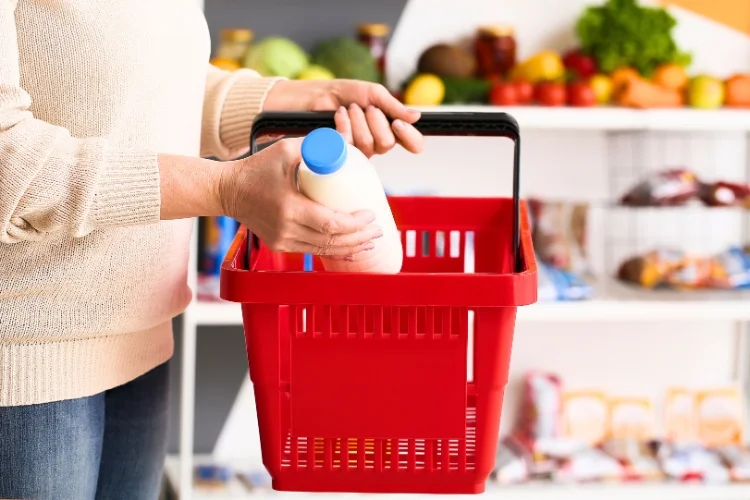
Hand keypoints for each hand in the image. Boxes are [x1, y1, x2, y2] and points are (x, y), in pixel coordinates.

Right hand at [219, 137, 381, 257]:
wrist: (228, 190)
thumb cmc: (256, 168)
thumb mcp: (286, 150)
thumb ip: (315, 147)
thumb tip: (345, 145)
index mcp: (289, 208)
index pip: (331, 223)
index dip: (355, 223)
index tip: (371, 213)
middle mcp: (286, 230)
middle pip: (331, 240)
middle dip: (360, 236)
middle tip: (378, 227)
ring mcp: (282, 240)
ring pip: (324, 250)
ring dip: (351, 246)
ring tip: (370, 239)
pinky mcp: (280, 244)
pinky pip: (313, 251)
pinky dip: (334, 251)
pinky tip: (351, 249)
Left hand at [263, 79, 423, 156]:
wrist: (315, 95)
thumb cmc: (344, 93)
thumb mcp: (372, 93)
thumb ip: (393, 106)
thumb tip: (416, 117)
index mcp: (390, 128)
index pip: (413, 144)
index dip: (410, 137)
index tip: (397, 123)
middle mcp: (378, 142)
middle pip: (388, 144)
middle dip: (375, 120)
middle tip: (364, 107)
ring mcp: (361, 151)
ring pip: (370, 145)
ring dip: (358, 121)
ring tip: (349, 108)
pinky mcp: (342, 154)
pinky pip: (351, 146)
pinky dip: (345, 124)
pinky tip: (339, 116)